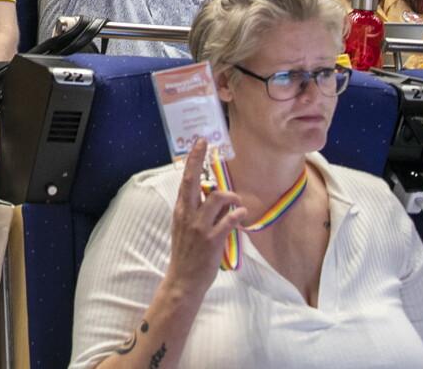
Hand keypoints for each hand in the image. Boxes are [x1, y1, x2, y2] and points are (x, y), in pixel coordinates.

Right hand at [162, 137, 243, 300]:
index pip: (185, 180)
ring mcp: (200, 226)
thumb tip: (211, 194)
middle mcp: (188, 215)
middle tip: (205, 144)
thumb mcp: (184, 228)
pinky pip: (229, 220)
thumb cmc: (186, 254)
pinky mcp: (212, 239)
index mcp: (180, 211)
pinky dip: (238, 214)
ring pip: (217, 197)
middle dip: (198, 160)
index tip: (198, 143)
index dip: (192, 160)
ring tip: (236, 202)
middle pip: (193, 180)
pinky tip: (242, 214)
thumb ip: (195, 211)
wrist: (183, 280)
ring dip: (231, 195)